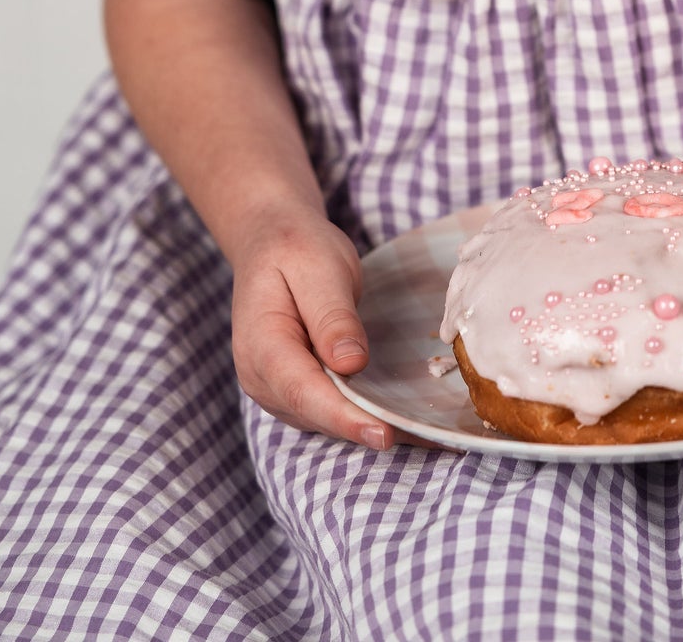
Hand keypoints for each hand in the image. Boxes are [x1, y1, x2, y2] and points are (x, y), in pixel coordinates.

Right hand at [229, 201, 439, 451]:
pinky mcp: (296, 389)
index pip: (303, 391)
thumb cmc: (296, 248)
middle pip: (316, 413)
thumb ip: (332, 316)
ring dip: (367, 426)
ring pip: (324, 418)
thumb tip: (351, 365)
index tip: (384, 434)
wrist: (272, 243)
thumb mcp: (318, 267)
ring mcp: (276, 389)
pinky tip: (401, 418)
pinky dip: (361, 415)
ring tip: (421, 434)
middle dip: (364, 428)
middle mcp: (262, 379)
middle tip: (422, 438)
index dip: (345, 417)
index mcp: (261, 345)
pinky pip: (329, 409)